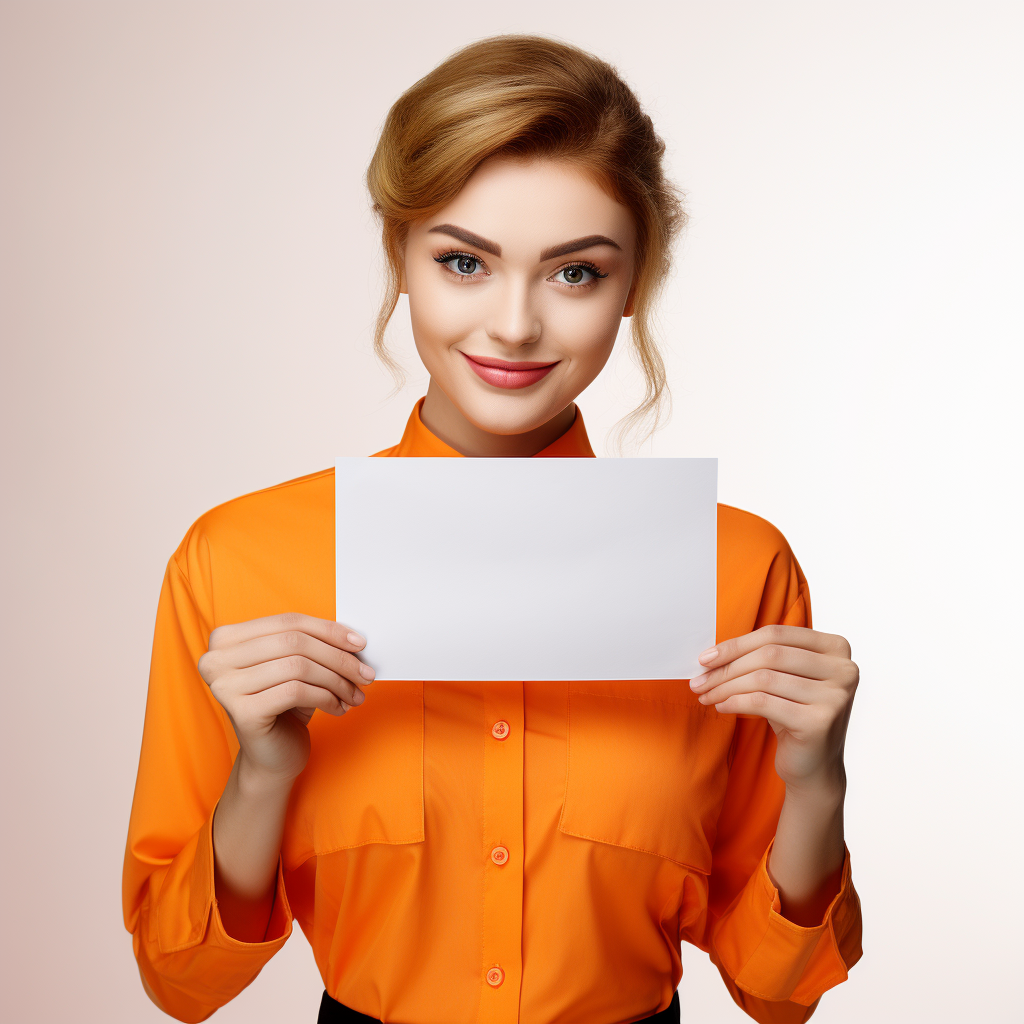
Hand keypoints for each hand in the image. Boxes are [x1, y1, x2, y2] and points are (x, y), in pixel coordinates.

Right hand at [198, 612, 374, 783]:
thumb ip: (313, 643)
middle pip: (294, 642)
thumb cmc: (285, 706)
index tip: (359, 643)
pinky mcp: (241, 711)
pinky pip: (296, 691)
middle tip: (365, 673)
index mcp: (226, 638)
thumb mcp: (297, 665)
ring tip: (354, 694)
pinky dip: (326, 697)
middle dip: (338, 657)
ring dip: (336, 680)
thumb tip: (353, 636)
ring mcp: (225, 686)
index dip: (328, 630)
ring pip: (298, 666)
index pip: (288, 621)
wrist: (270, 757)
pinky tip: (338, 708)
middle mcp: (216, 659)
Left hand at [688, 625, 857, 789]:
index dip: (736, 644)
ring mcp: (835, 696)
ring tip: (706, 695)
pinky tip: (721, 706)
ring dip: (726, 686)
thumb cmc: (794, 714)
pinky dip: (735, 702)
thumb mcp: (783, 678)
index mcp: (836, 648)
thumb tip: (711, 653)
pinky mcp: (820, 721)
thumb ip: (761, 656)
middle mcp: (843, 669)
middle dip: (727, 667)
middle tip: (699, 680)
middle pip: (769, 654)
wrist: (814, 767)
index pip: (776, 634)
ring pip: (764, 678)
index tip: (706, 658)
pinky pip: (763, 702)